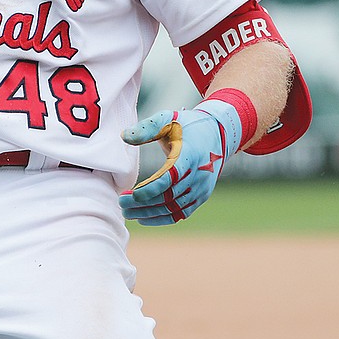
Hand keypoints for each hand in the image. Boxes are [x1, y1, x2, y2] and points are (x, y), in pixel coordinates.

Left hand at [119, 100, 241, 225]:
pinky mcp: (201, 196)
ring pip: (173, 208)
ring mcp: (201, 188)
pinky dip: (163, 219)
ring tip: (128, 212)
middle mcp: (198, 175)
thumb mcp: (168, 120)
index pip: (169, 178)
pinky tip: (144, 218)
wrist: (218, 133)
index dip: (149, 189)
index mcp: (190, 155)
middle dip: (143, 204)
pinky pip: (182, 213)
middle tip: (121, 204)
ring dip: (149, 213)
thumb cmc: (187, 125)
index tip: (129, 195)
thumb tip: (123, 136)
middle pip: (168, 196)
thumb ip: (147, 128)